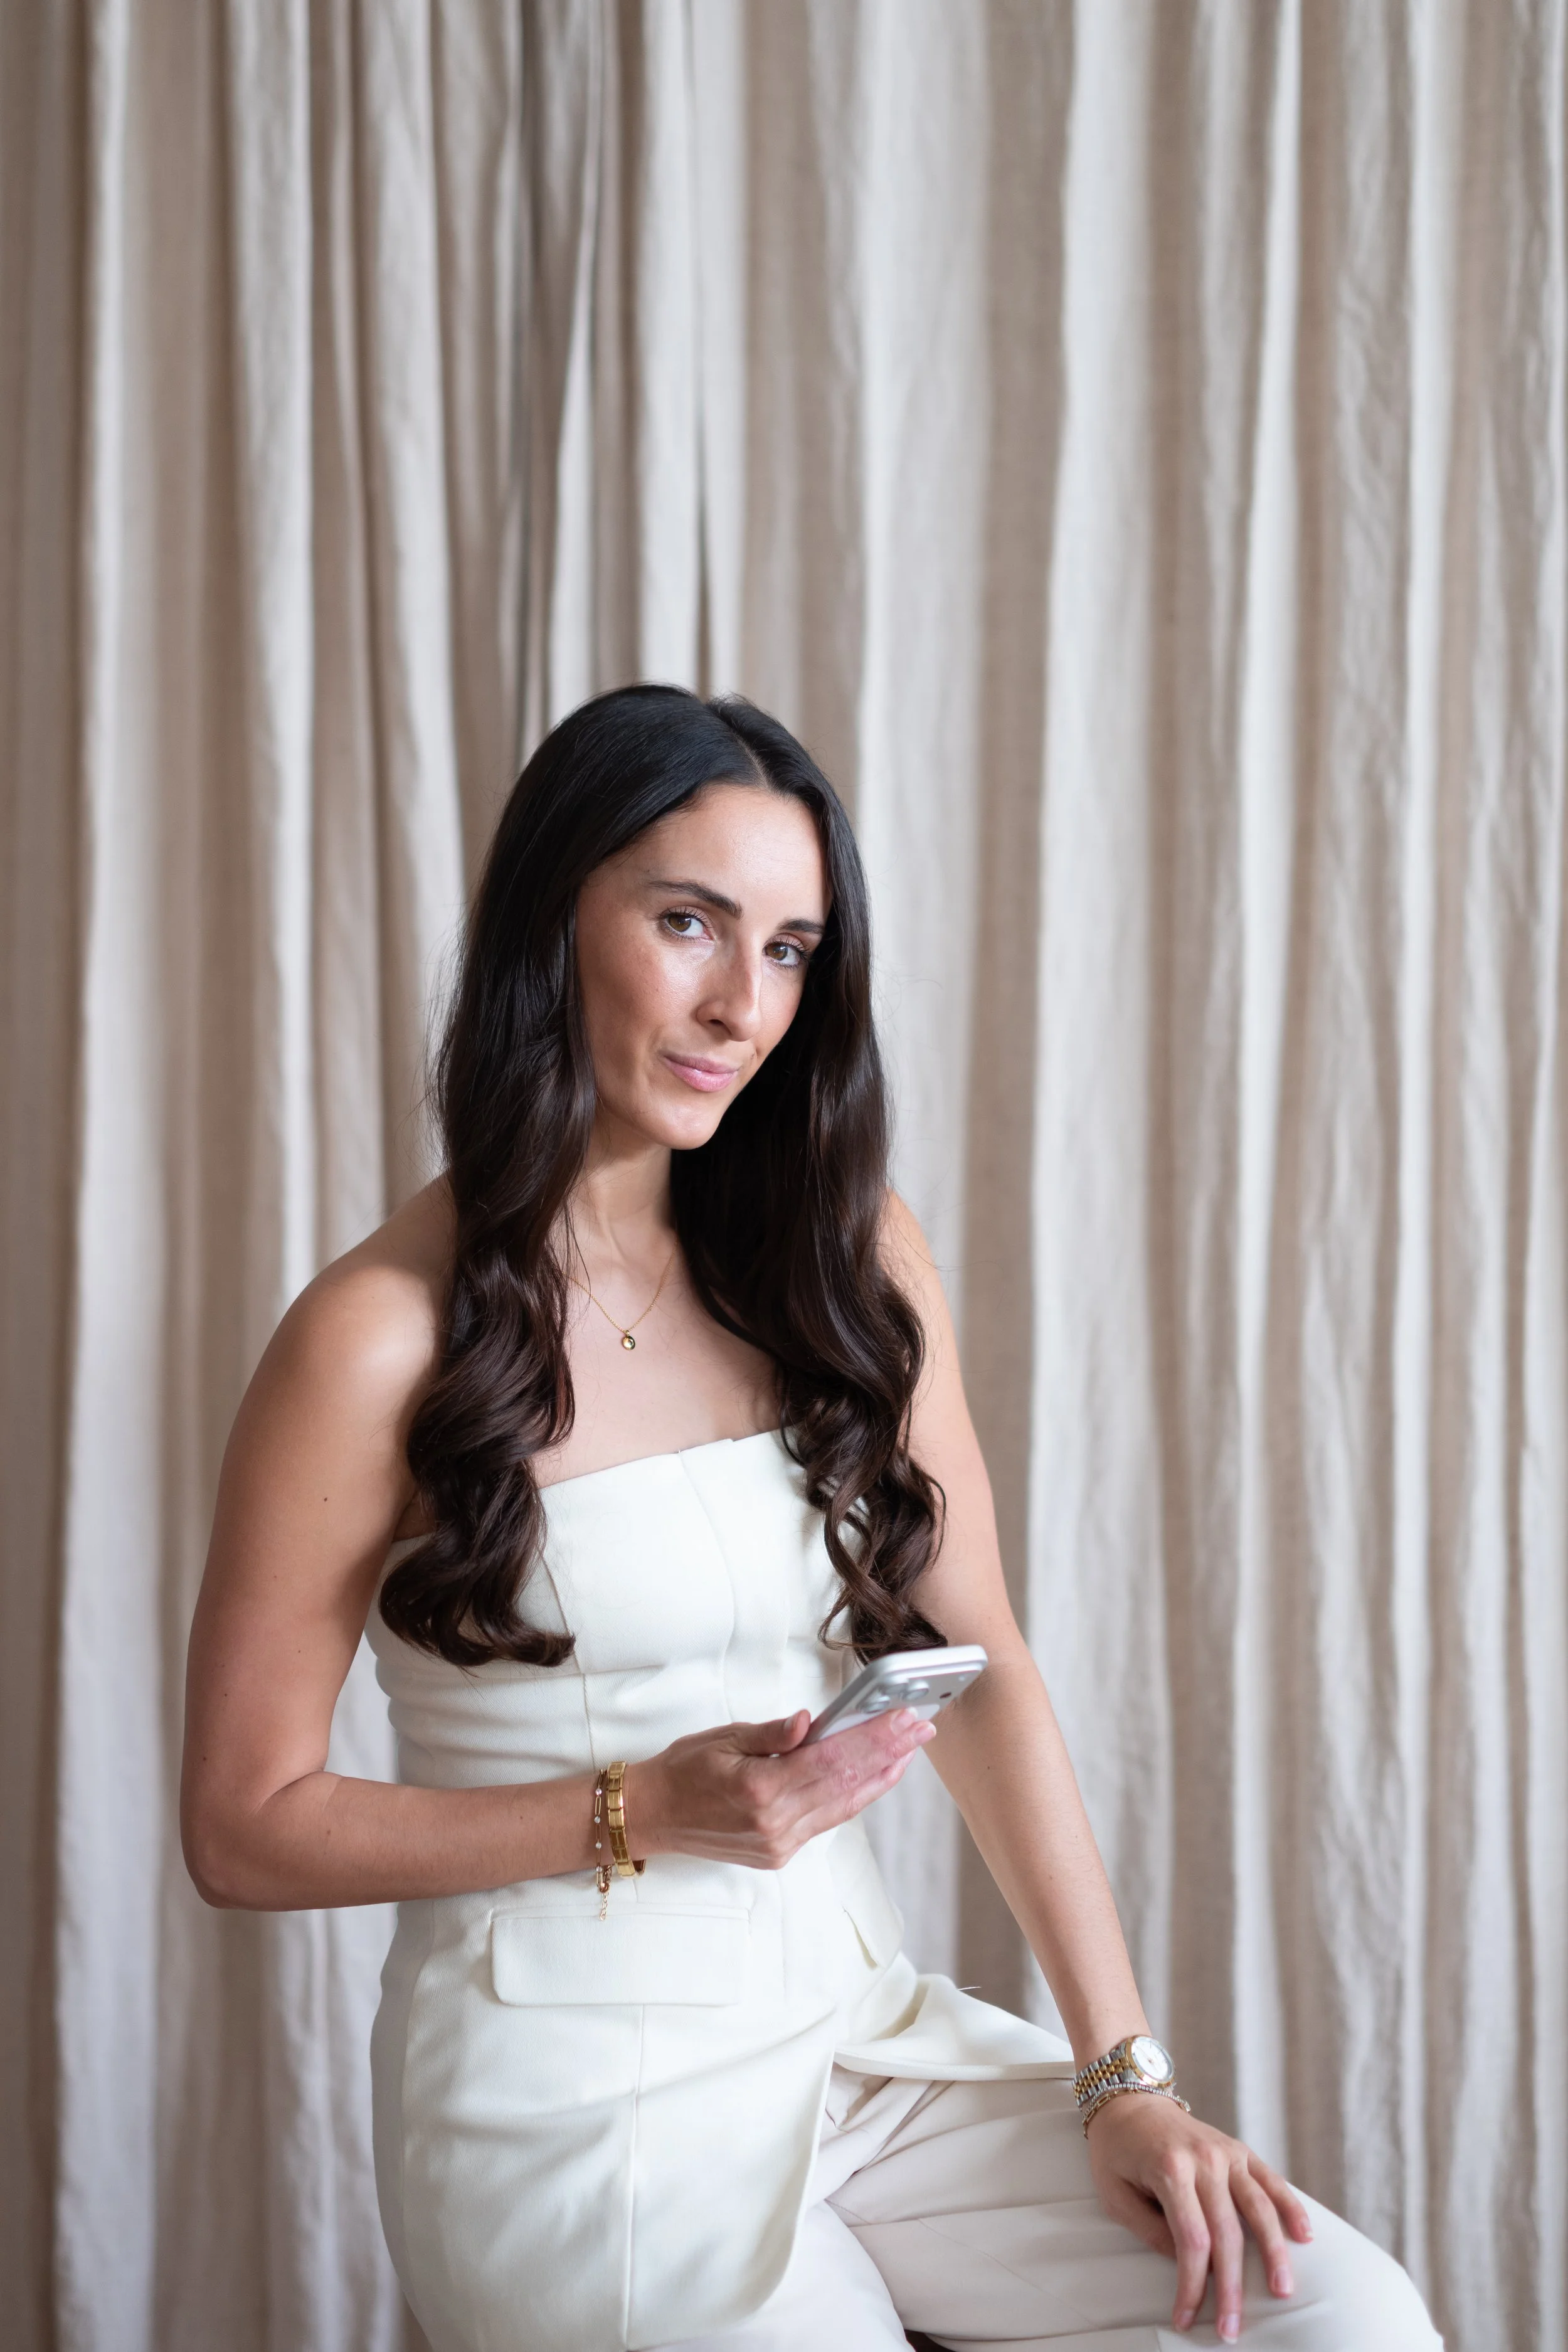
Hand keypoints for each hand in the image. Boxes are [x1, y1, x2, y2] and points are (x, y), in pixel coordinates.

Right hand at [626, 1706, 934, 1867]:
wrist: (652, 1817)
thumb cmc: (683, 1770)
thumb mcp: (723, 1739)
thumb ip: (771, 1734)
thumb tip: (810, 1721)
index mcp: (760, 1791)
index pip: (831, 1760)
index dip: (872, 1738)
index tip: (903, 1718)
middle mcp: (776, 1825)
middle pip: (846, 1784)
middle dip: (888, 1753)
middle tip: (921, 1728)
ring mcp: (780, 1844)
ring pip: (843, 1807)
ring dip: (880, 1777)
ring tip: (908, 1750)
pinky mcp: (780, 1853)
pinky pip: (827, 1821)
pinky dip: (855, 1797)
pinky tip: (874, 1777)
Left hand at [1085, 2090, 1312, 2339]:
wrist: (1129, 2100)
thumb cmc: (1116, 2152)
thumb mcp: (1115, 2195)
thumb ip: (1150, 2231)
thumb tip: (1187, 2264)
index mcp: (1170, 2170)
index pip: (1191, 2240)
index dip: (1192, 2286)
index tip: (1187, 2319)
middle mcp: (1204, 2160)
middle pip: (1227, 2233)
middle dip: (1232, 2287)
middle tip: (1233, 2329)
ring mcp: (1226, 2152)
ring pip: (1259, 2209)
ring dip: (1273, 2254)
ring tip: (1282, 2291)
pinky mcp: (1239, 2150)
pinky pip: (1271, 2180)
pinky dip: (1290, 2207)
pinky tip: (1304, 2236)